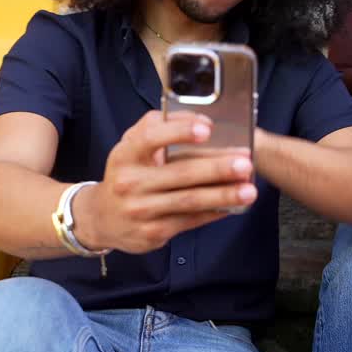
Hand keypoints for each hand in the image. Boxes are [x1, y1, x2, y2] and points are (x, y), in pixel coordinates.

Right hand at [75, 110, 257, 253]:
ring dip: (223, 195)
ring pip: (189, 202)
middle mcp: (131, 183)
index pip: (150, 138)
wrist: (101, 217)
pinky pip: (190, 221)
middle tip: (245, 163)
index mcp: (125, 155)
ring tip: (249, 190)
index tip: (207, 129)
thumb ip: (160, 125)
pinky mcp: (154, 232)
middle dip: (216, 168)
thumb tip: (201, 119)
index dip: (180, 132)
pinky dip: (214, 213)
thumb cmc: (126, 172)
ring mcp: (142, 211)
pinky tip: (233, 206)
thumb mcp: (131, 144)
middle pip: (179, 174)